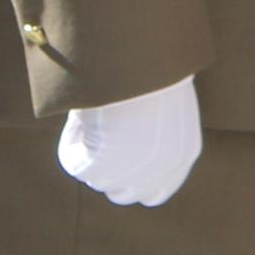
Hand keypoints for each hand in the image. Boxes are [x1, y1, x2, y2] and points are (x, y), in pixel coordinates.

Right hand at [57, 75, 204, 208]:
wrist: (138, 61)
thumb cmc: (152, 68)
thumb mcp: (162, 102)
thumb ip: (151, 130)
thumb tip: (120, 139)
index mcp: (183, 153)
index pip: (155, 192)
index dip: (133, 180)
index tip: (117, 158)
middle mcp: (160, 172)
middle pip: (122, 194)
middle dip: (108, 172)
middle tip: (98, 136)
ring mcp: (129, 175)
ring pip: (97, 178)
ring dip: (89, 151)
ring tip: (92, 115)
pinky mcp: (100, 169)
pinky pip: (74, 163)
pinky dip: (71, 141)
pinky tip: (81, 115)